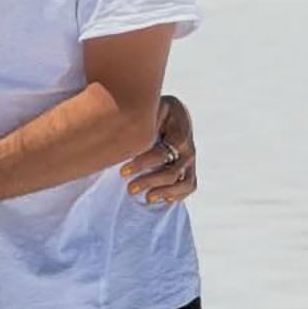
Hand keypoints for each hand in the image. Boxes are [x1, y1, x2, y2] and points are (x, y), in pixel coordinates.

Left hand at [120, 93, 197, 207]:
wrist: (172, 114)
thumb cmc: (153, 112)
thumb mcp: (149, 110)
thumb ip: (140, 121)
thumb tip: (116, 133)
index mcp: (178, 129)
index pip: (162, 153)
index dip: (142, 164)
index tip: (122, 171)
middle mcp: (188, 146)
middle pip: (172, 171)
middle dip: (149, 181)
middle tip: (130, 188)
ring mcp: (191, 159)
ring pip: (184, 182)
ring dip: (164, 192)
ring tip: (147, 198)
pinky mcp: (191, 168)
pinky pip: (189, 186)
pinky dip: (177, 194)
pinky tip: (161, 198)